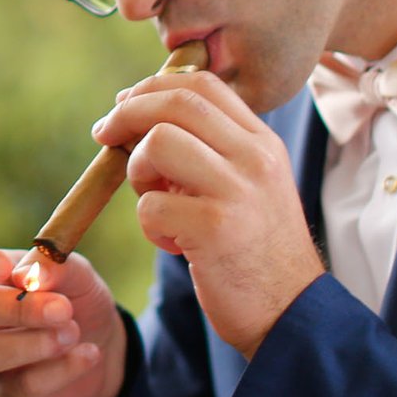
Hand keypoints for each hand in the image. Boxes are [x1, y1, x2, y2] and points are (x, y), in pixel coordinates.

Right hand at [0, 237, 124, 396]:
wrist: (97, 348)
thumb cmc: (73, 300)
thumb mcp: (76, 274)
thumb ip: (55, 266)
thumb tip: (29, 275)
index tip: (3, 267)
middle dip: (16, 308)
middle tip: (62, 308)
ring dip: (33, 343)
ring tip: (72, 333)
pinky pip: (19, 386)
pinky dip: (60, 369)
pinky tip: (87, 355)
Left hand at [93, 68, 324, 356]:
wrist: (291, 312)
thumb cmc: (255, 249)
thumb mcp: (248, 185)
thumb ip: (211, 150)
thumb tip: (141, 116)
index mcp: (261, 143)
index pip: (203, 84)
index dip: (153, 86)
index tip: (125, 103)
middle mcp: (255, 158)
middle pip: (176, 103)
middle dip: (127, 114)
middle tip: (105, 136)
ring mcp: (237, 191)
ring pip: (158, 144)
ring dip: (137, 171)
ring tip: (157, 204)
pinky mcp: (215, 229)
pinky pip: (150, 206)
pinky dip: (149, 225)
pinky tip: (173, 244)